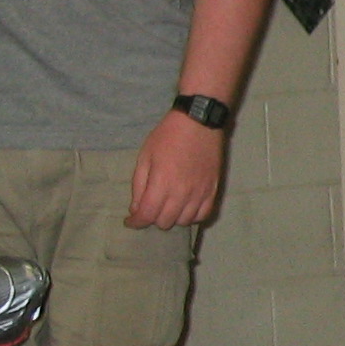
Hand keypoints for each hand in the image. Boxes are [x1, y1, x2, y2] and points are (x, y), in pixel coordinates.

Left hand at [126, 111, 224, 229]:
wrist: (199, 123)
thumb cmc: (167, 136)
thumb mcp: (144, 157)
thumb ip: (139, 185)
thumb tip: (136, 209)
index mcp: (162, 183)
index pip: (147, 215)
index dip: (136, 222)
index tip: (131, 220)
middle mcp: (182, 192)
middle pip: (165, 222)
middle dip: (153, 218)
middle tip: (150, 208)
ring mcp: (200, 193)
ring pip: (184, 222)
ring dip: (173, 218)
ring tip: (168, 208)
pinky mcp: (213, 190)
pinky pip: (203, 215)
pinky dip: (192, 216)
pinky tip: (185, 208)